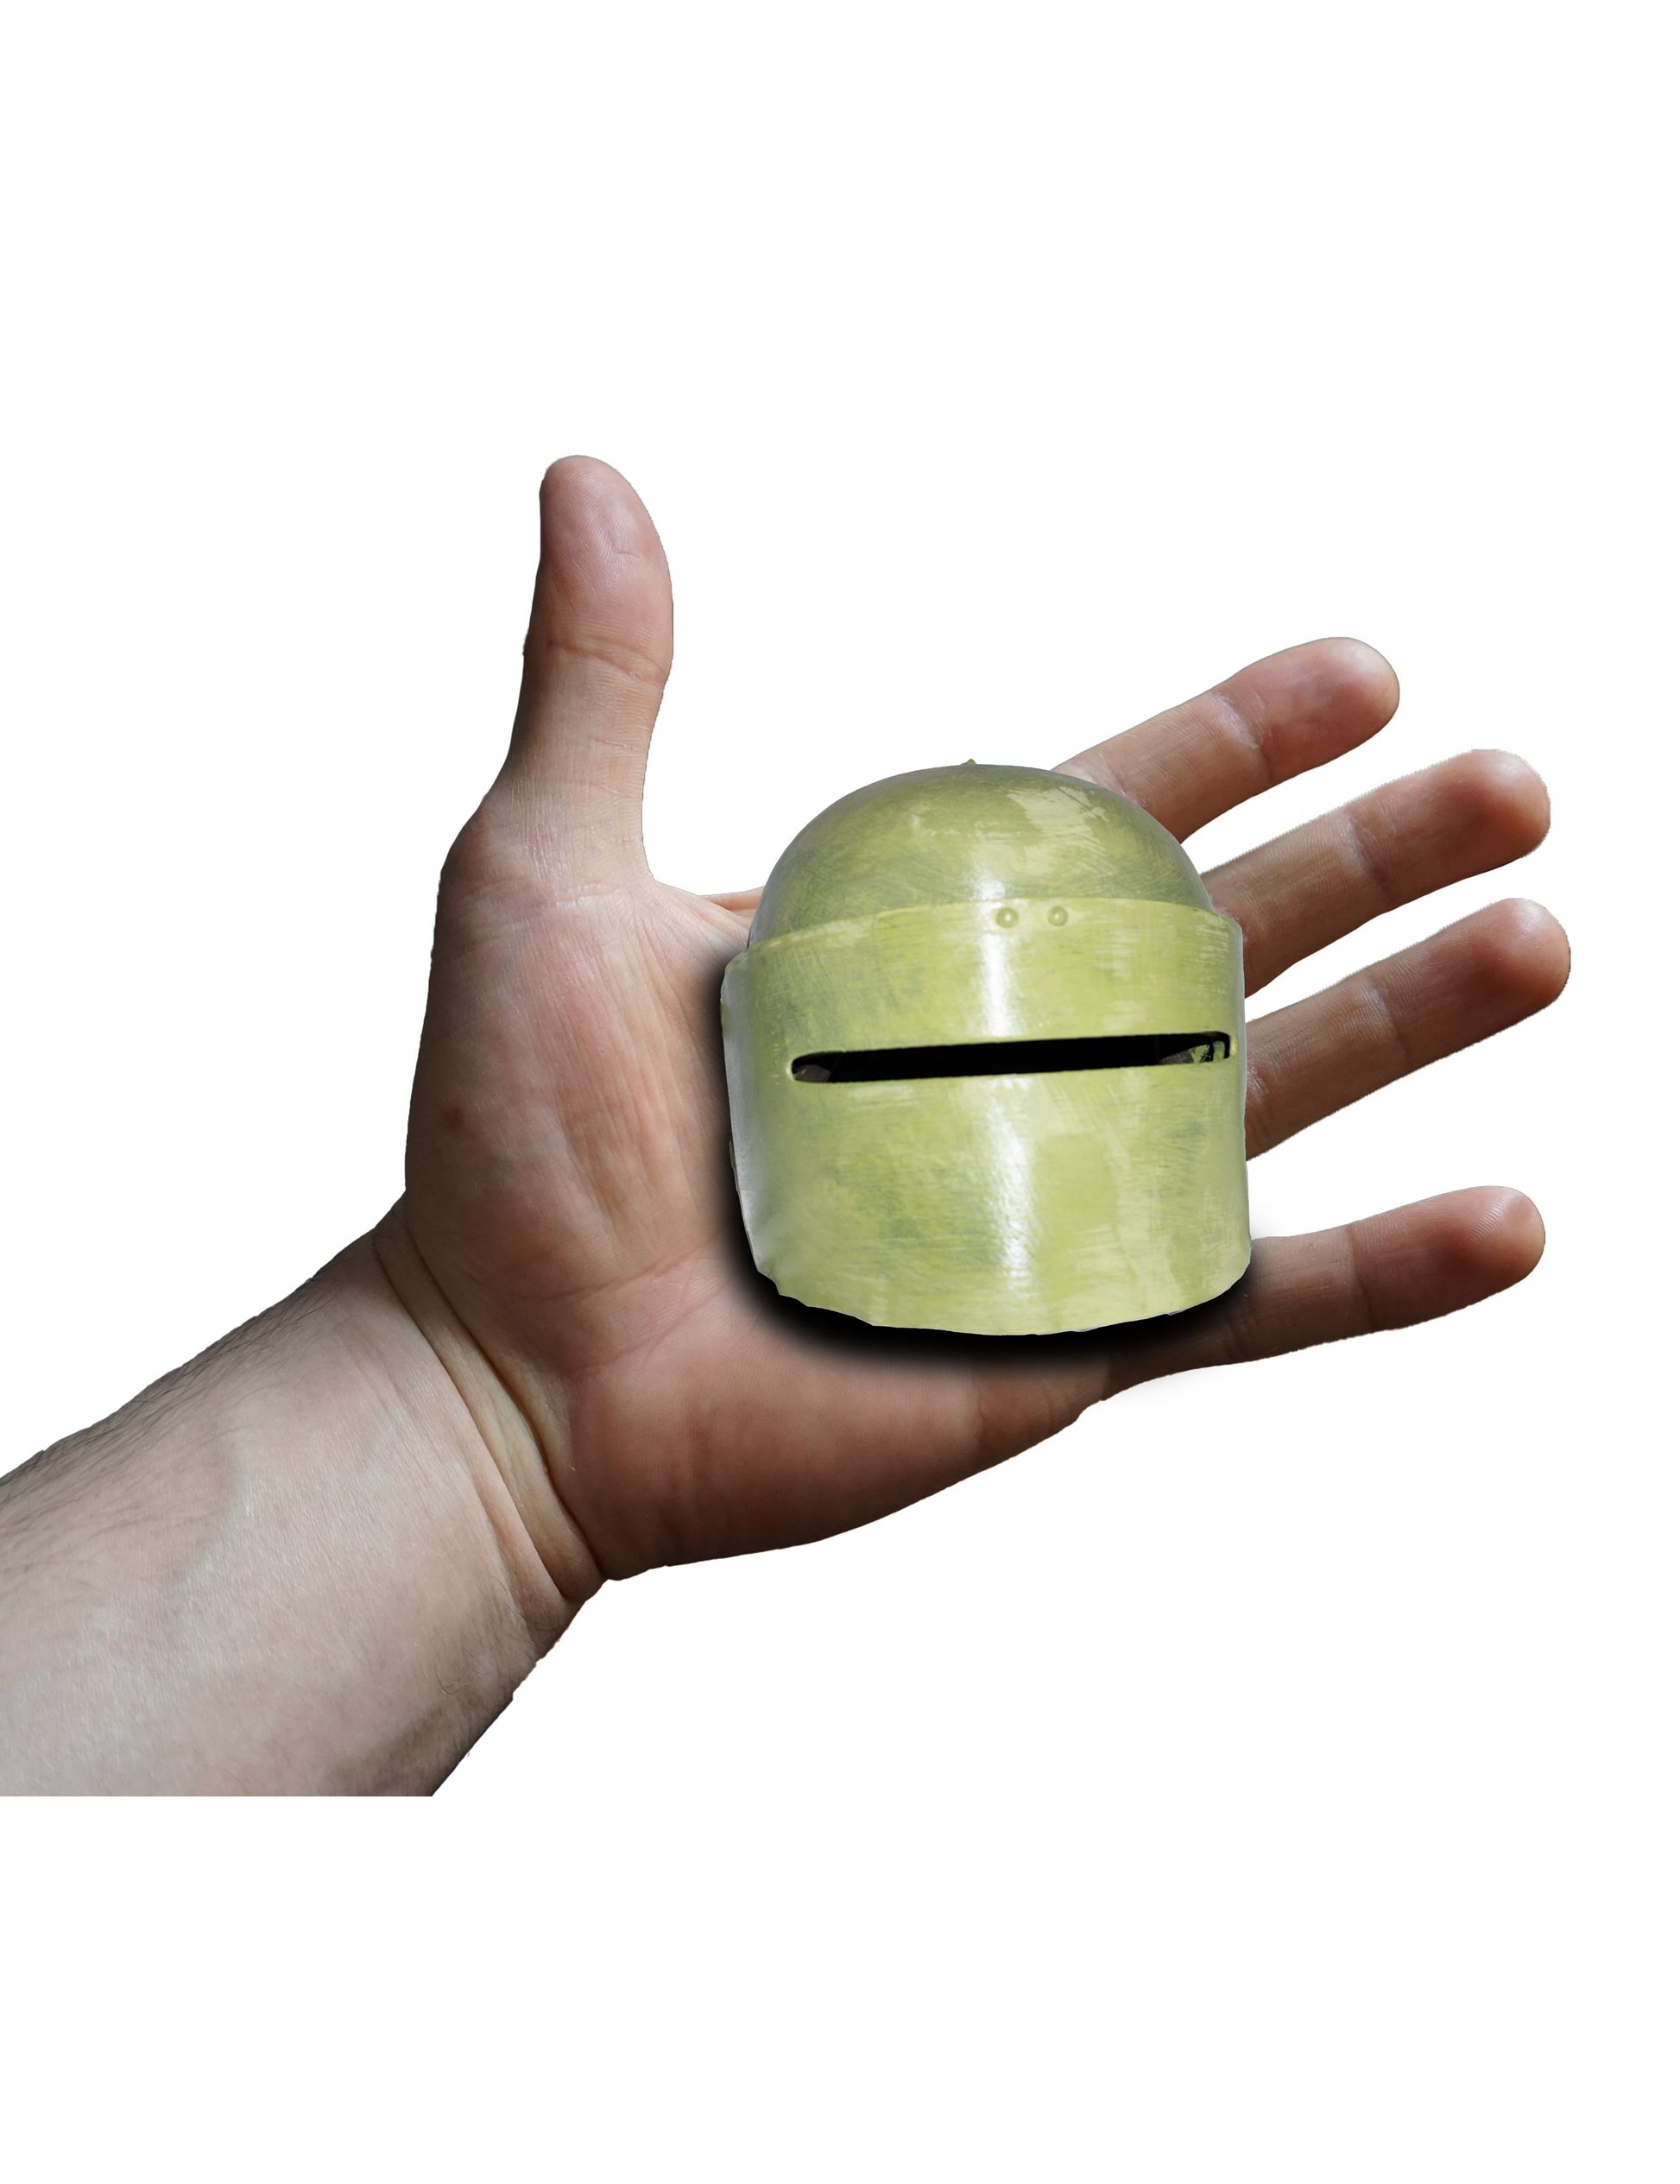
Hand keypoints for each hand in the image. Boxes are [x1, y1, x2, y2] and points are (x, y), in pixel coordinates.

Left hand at [388, 458, 1567, 1595]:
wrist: (503, 1379)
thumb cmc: (507, 1140)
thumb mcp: (542, 874)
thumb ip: (601, 683)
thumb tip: (591, 476)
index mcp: (914, 942)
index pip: (1111, 815)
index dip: (1239, 741)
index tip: (1367, 669)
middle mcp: (1004, 1060)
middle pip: (1230, 938)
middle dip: (1377, 859)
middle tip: (1518, 789)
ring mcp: (1049, 1203)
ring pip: (1268, 1096)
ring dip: (1413, 1022)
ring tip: (1539, 938)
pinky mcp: (1067, 1340)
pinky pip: (1251, 1300)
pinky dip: (1384, 1272)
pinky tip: (1512, 1223)